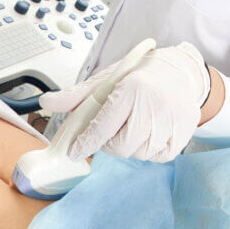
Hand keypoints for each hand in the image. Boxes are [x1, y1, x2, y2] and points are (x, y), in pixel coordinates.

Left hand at [40, 43, 211, 162]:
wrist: (181, 72)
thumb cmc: (140, 76)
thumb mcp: (105, 79)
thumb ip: (76, 95)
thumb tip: (47, 102)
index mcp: (131, 89)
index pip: (102, 127)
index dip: (86, 143)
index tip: (76, 151)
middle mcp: (153, 106)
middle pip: (120, 147)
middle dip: (108, 143)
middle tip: (109, 131)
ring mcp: (171, 122)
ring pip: (138, 154)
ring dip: (128, 146)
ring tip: (131, 126)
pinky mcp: (182, 134)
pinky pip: (157, 157)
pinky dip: (148, 150)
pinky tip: (147, 132)